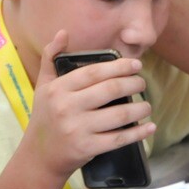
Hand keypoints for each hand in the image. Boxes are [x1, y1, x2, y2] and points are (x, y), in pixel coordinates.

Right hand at [25, 31, 155, 185]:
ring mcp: (78, 129)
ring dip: (139, 108)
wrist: (39, 156)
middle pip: (110, 90)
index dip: (119, 66)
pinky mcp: (88, 148)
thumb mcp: (43, 86)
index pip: (94, 72)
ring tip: (146, 105)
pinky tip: (150, 127)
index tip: (136, 65)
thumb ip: (50, 57)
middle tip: (142, 83)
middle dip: (133, 84)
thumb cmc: (45, 117)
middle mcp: (67, 108)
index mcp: (58, 89)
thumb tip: (63, 32)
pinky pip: (119, 139)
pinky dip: (138, 133)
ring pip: (119, 114)